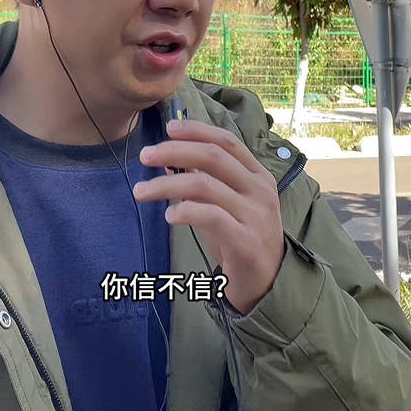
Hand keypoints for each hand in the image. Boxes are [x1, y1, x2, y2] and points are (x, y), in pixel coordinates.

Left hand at [133, 119, 284, 314]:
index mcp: (257, 175)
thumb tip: (168, 161)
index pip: (227, 141)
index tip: (169, 128)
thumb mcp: (227, 205)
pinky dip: (185, 211)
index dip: (197, 130)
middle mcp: (259, 189)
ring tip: (141, 191)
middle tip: (145, 156)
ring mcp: (255, 214)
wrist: (269, 282)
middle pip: (213, 157)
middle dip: (174, 151)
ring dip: (166, 184)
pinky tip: (169, 215)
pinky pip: (211, 216)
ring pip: (205, 184)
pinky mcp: (246, 240)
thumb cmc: (242, 238)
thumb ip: (206, 181)